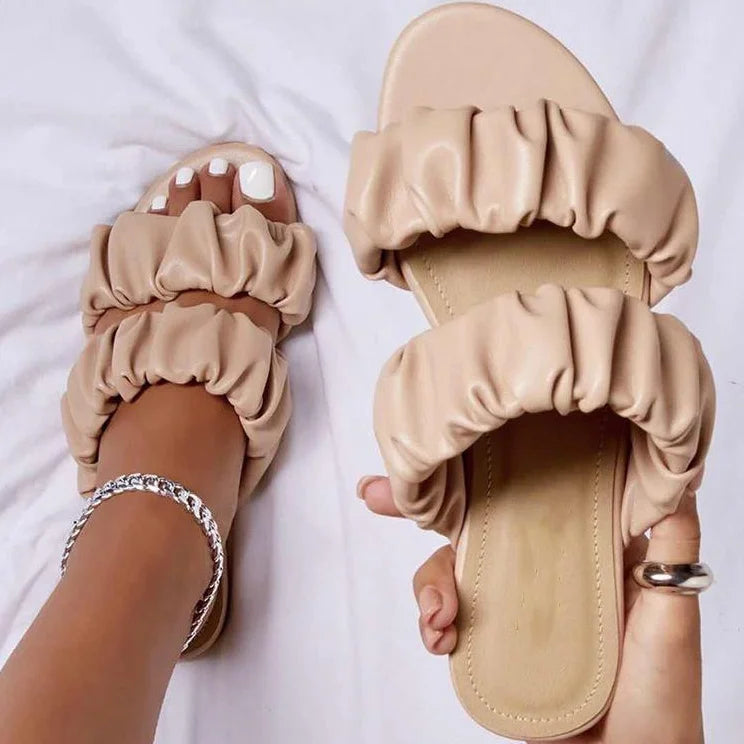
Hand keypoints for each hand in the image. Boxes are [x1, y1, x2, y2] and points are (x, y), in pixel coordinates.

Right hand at [358, 477, 704, 743]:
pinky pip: (448, 616)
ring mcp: (510, 603)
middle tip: (374, 495)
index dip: (485, 467)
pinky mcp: (493, 638)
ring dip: (428, 583)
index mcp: (577, 547)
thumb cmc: (660, 692)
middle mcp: (536, 567)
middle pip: (470, 522)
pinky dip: (432, 621)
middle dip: (416, 504)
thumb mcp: (672, 615)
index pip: (526, 495)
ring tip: (439, 618)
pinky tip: (440, 638)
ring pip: (451, 568)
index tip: (448, 444)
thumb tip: (676, 481)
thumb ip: (671, 551)